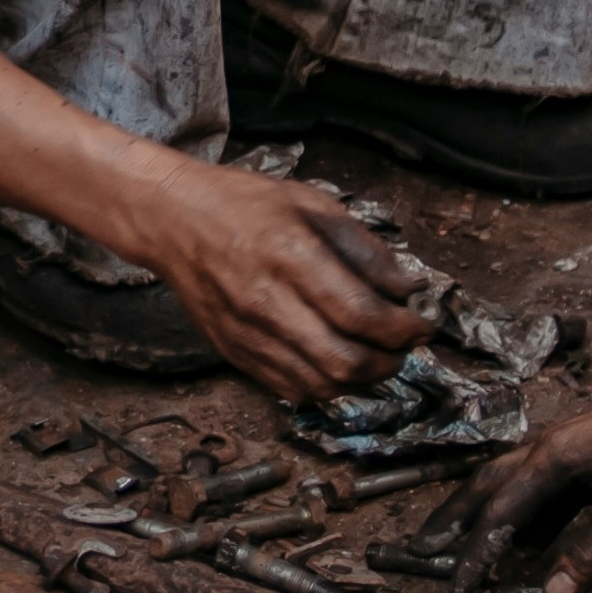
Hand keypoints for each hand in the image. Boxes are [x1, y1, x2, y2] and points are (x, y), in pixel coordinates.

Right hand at [111, 158, 435, 398]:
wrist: (171, 219)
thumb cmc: (241, 203)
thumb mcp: (311, 203)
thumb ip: (363, 248)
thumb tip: (406, 290)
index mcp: (289, 254)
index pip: (360, 313)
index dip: (402, 328)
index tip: (421, 324)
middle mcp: (265, 300)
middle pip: (343, 360)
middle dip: (388, 361)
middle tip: (402, 346)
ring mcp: (246, 333)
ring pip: (320, 384)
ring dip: (359, 380)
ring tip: (373, 357)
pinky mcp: (232, 352)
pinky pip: (288, 389)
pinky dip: (323, 386)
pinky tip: (334, 363)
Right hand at [409, 377, 591, 592]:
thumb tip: (554, 592)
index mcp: (555, 457)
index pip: (500, 513)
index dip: (474, 554)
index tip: (454, 586)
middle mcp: (552, 447)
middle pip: (488, 486)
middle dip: (454, 520)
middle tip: (424, 548)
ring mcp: (571, 448)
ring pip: (513, 484)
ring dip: (484, 514)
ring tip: (462, 542)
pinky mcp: (591, 455)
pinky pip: (543, 487)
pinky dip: (524, 512)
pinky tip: (531, 535)